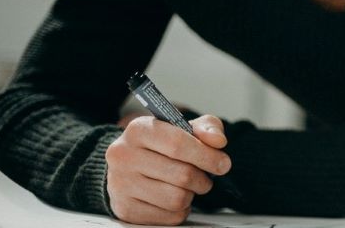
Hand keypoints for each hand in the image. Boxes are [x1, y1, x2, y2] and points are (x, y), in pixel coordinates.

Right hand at [105, 115, 229, 224]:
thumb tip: (218, 141)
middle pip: (182, 175)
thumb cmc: (163, 144)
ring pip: (176, 198)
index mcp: (139, 130)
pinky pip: (168, 216)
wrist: (130, 164)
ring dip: (192, 195)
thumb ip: (207, 128)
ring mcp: (120, 184)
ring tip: (190, 186)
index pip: (178, 144)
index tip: (223, 163)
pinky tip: (174, 197)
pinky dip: (180, 210)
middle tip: (206, 177)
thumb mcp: (186, 127)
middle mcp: (123, 156)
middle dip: (203, 178)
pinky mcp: (124, 209)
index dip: (207, 156)